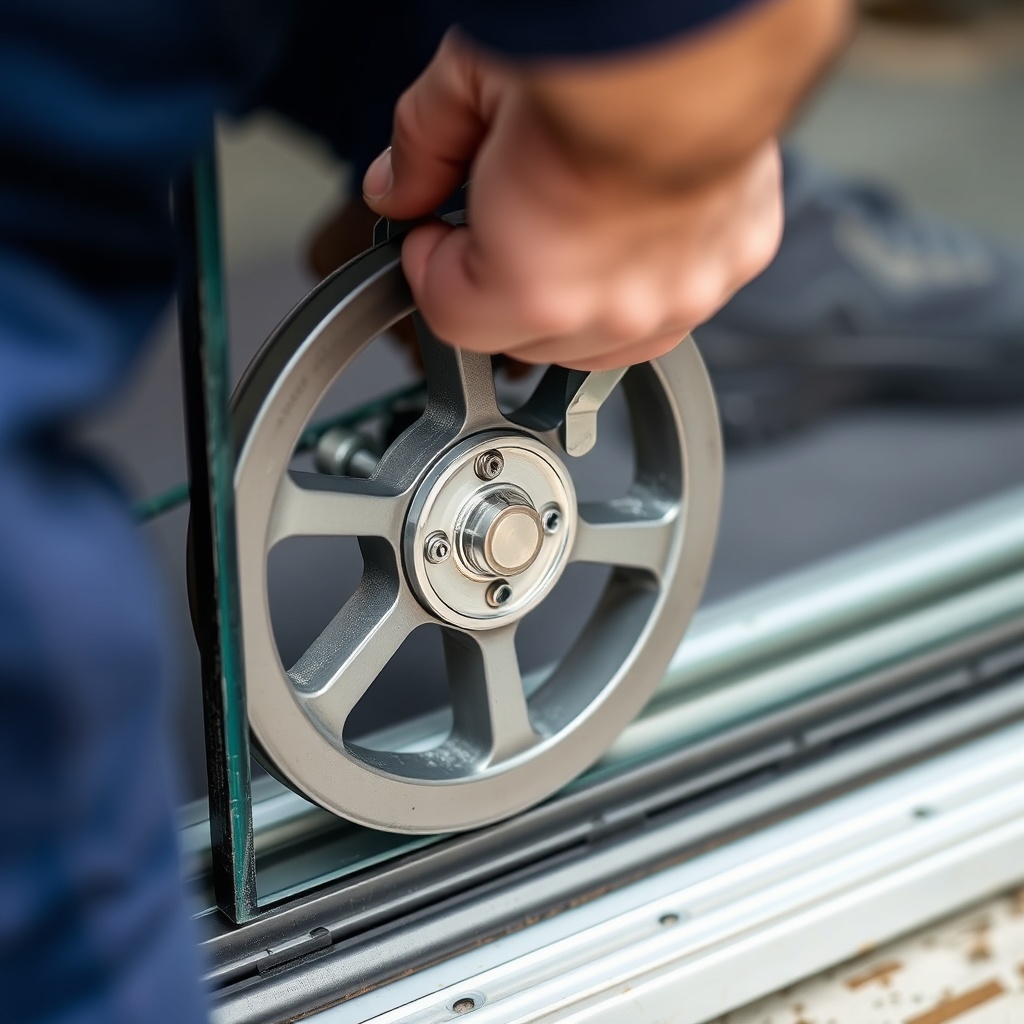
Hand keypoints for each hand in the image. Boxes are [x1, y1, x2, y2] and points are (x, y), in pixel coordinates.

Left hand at [363, 0, 849, 369]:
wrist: (702, 17)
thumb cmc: (596, 44)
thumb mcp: (470, 79)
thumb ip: (422, 147)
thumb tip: (399, 188)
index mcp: (534, 286)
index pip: (453, 318)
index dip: (434, 266)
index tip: (438, 233)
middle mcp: (614, 310)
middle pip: (526, 338)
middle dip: (501, 284)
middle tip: (502, 219)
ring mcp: (681, 295)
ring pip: (600, 338)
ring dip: (571, 296)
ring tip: (569, 222)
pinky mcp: (733, 265)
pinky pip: (671, 304)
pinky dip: (643, 276)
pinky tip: (630, 223)